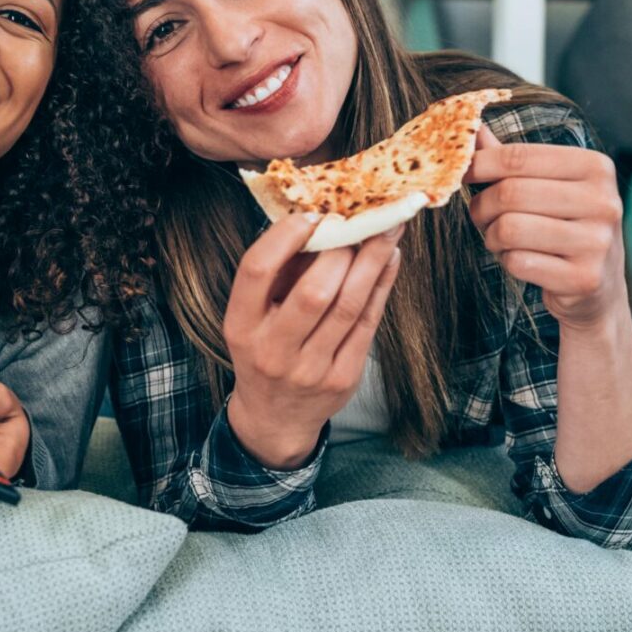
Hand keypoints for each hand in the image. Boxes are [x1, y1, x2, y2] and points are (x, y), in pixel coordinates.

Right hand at [222, 213, 403, 469]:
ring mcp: (310, 369)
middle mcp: (272, 350)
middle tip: (361, 218)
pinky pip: (367, 323)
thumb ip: (279, 273)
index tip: (311, 214)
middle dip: (342, 249)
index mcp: (241, 326)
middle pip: (313, 292)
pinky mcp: (342, 378)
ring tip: (388, 226)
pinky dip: (382, 285)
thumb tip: (320, 220)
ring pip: (348, 306)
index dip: (285, 237)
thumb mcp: (253, 316)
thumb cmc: (265, 350)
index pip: (257, 271)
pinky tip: (390, 258)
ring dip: (372, 260)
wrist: (276, 417)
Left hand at [465, 124, 625, 331]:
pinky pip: (519, 262)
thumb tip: (472, 129)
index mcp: (596, 167)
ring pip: (510, 229)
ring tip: (500, 239)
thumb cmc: (564, 227)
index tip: (462, 174)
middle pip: (510, 193)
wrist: (598, 287)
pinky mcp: (584, 278)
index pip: (518, 156)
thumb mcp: (548, 186)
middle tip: (480, 216)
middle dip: (482, 206)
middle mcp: (603, 201)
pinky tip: (521, 260)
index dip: (479, 165)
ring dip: (492, 237)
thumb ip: (513, 160)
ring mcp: (597, 242)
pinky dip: (508, 262)